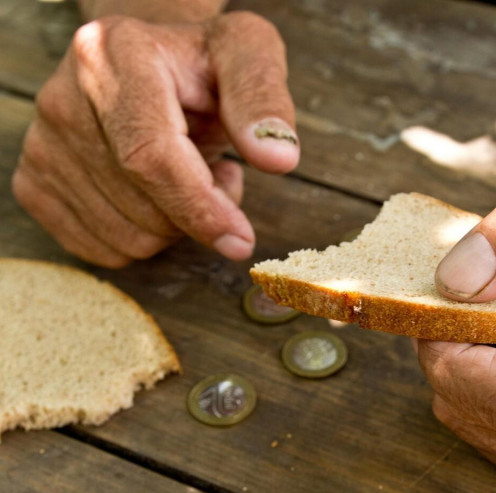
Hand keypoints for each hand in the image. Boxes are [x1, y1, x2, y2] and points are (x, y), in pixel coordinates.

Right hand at [11, 12, 298, 266]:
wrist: (147, 66)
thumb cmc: (200, 66)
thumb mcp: (246, 56)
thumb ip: (264, 99)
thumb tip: (278, 158)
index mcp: (114, 57)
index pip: (150, 155)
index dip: (199, 208)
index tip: (240, 239)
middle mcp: (64, 100)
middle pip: (143, 209)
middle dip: (198, 213)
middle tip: (214, 172)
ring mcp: (43, 146)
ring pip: (127, 238)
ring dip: (173, 225)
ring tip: (185, 176)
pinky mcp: (35, 183)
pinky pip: (103, 249)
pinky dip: (141, 237)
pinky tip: (151, 195)